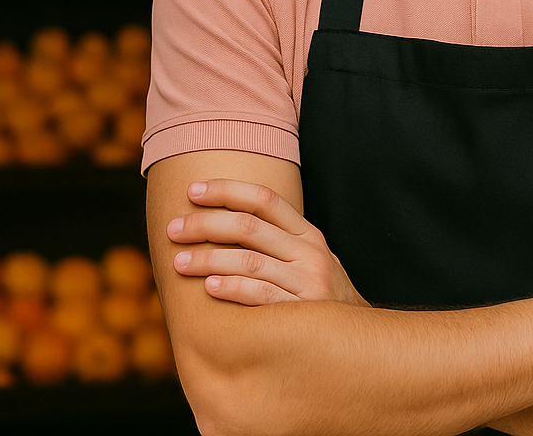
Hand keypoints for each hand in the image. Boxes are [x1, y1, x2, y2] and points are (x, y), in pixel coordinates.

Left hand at [166, 178, 369, 307]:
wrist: (358, 341)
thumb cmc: (318, 298)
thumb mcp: (307, 261)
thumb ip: (276, 243)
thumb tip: (218, 223)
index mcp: (307, 234)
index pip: (263, 199)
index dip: (226, 190)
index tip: (192, 192)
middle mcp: (309, 252)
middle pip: (248, 226)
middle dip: (205, 225)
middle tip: (174, 229)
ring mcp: (308, 281)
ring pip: (249, 259)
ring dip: (210, 258)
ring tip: (181, 261)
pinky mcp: (303, 311)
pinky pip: (262, 294)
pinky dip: (233, 288)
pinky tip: (210, 286)